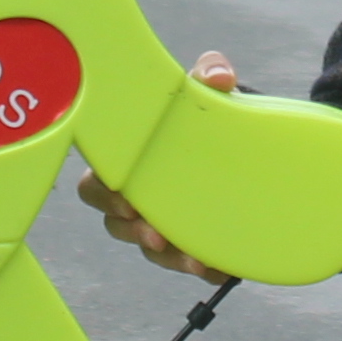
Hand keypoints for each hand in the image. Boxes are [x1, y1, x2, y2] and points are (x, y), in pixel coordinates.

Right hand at [80, 52, 239, 278]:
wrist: (243, 140)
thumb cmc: (204, 113)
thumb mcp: (206, 91)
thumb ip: (209, 73)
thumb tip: (219, 75)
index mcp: (129, 161)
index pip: (98, 181)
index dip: (104, 194)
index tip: (127, 201)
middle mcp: (136, 196)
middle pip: (115, 223)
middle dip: (132, 231)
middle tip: (156, 234)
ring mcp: (158, 221)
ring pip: (150, 248)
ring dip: (168, 257)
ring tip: (194, 260)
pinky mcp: (186, 240)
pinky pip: (185, 260)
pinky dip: (200, 266)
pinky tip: (218, 267)